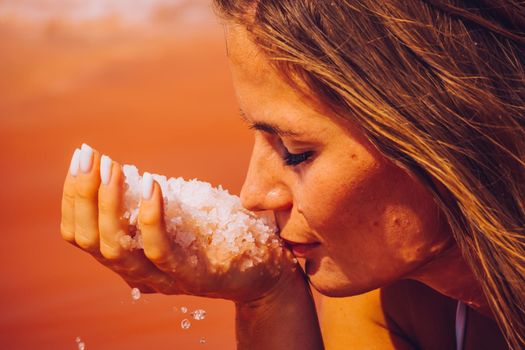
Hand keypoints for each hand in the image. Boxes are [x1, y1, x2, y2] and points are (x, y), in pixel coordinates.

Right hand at [60, 144, 297, 301]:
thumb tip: (119, 169)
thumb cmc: (218, 233)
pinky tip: (151, 184)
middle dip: (83, 194)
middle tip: (88, 155)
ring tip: (112, 167)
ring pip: (117, 248)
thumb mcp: (175, 213)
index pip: (82, 234)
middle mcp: (138, 272)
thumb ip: (147, 201)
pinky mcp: (192, 277)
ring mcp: (164, 278)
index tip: (80, 158)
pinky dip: (151, 217)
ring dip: (109, 204)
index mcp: (130, 256)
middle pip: (91, 241)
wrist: (264, 268)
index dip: (74, 197)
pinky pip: (160, 250)